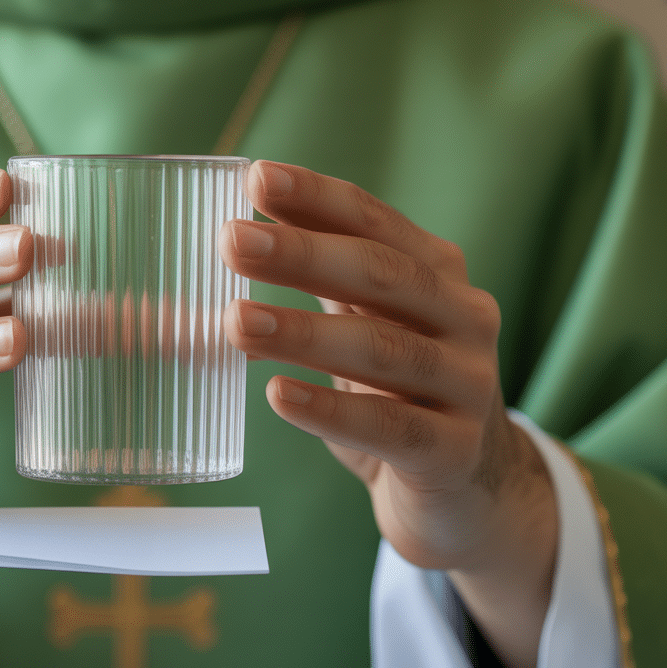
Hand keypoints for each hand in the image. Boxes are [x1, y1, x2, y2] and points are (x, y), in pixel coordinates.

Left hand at [219, 160, 555, 667]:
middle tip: (232, 241)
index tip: (256, 177)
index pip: (374, 222)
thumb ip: (304, 290)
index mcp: (437, 274)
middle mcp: (464, 317)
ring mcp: (468, 384)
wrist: (463, 490)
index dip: (317, 198)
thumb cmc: (393, 394)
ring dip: (304, 333)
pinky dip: (330, 410)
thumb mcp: (359, 329)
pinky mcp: (455, 451)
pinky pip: (390, 427)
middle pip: (383, 275)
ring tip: (237, 322)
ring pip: (383, 349)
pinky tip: (278, 396)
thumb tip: (199, 264)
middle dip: (304, 254)